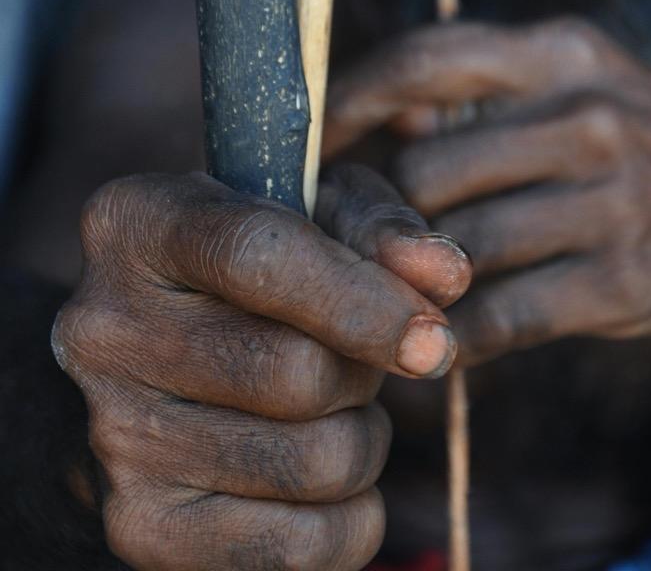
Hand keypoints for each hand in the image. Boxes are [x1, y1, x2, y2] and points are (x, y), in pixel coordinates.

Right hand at [52, 171, 470, 569]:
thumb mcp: (314, 213)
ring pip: (313, 463)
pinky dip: (351, 520)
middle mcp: (104, 326)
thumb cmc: (260, 271)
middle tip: (359, 361)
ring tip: (336, 412)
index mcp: (138, 221)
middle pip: (296, 373)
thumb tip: (445, 276)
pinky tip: (325, 481)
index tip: (434, 337)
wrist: (160, 370)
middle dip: (366, 373)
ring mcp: (112, 433)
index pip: (261, 257)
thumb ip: (381, 229)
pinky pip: (301, 547)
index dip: (364, 300)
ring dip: (364, 441)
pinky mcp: (139, 527)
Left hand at [328, 20, 650, 363]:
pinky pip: (502, 318)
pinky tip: (445, 341)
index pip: (425, 61)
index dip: (350, 101)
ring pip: (454, 250)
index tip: (311, 141)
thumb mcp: (581, 76)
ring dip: (412, 282)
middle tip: (354, 242)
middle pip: (422, 172)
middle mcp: (585, 115)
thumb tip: (376, 121)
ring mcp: (610, 201)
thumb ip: (485, 94)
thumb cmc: (649, 134)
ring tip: (396, 291)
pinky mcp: (625, 281)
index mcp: (561, 53)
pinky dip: (458, 337)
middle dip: (374, 215)